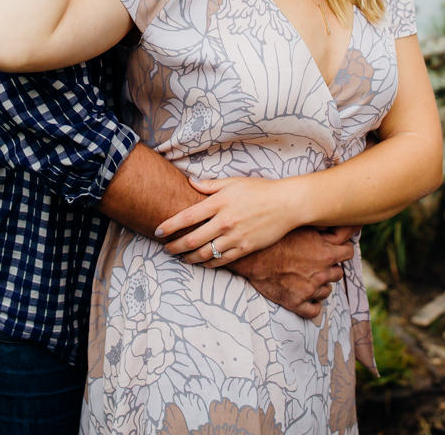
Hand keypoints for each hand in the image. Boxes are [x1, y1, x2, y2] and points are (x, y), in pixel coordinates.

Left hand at [156, 177, 304, 268]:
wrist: (287, 204)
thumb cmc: (260, 190)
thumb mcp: (234, 182)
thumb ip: (210, 185)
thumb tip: (190, 182)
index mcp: (219, 203)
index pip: (187, 217)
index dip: (169, 226)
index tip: (158, 231)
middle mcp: (224, 221)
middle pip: (192, 239)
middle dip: (174, 246)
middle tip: (166, 248)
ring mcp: (235, 237)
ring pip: (205, 253)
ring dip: (188, 258)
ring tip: (180, 257)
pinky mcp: (245, 248)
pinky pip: (222, 260)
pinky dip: (208, 263)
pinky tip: (201, 262)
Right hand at [227, 226, 355, 319]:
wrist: (252, 256)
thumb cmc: (277, 237)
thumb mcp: (305, 227)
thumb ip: (328, 229)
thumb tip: (348, 225)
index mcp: (326, 253)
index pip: (348, 252)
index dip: (342, 249)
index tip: (334, 249)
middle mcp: (321, 273)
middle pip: (338, 273)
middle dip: (330, 268)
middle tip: (317, 262)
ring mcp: (309, 290)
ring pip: (326, 291)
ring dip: (321, 284)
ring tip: (308, 277)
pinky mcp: (296, 302)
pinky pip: (313, 310)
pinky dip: (313, 304)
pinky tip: (307, 297)